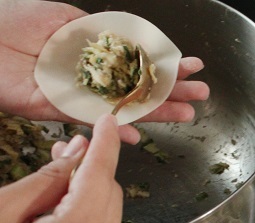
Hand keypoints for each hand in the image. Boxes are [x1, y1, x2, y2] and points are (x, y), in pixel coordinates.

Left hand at [0, 0, 209, 143]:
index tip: (191, 67)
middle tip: (200, 96)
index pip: (139, 62)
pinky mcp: (59, 109)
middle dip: (171, 92)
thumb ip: (100, 33)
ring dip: (156, 113)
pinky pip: (93, 121)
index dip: (166, 65)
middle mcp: (91, 76)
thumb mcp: (67, 17)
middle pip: (138, 88)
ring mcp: (78, 94)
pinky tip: (137, 136)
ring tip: (186, 115)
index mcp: (95, 52)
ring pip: (124, 108)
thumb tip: (133, 45)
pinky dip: (114, 129)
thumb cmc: (17, 19)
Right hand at [0, 114, 121, 222]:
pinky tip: (51, 217)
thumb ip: (42, 184)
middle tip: (59, 154)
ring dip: (85, 196)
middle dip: (90, 171)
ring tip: (47, 188)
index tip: (107, 120)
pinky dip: (82, 222)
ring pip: (105, 219)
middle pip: (109, 195)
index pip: (101, 174)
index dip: (105, 143)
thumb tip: (75, 157)